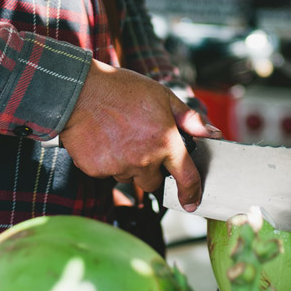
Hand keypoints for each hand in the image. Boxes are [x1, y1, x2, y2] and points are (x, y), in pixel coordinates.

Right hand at [59, 60, 218, 210]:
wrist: (79, 91)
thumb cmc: (121, 89)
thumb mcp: (162, 96)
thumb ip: (188, 118)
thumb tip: (211, 132)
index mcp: (164, 142)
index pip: (186, 177)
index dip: (192, 192)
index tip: (192, 201)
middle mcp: (143, 159)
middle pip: (153, 181)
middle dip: (151, 168)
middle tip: (140, 143)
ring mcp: (118, 167)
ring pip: (129, 176)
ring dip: (128, 164)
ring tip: (118, 136)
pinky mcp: (96, 170)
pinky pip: (107, 173)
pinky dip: (107, 162)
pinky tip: (103, 139)